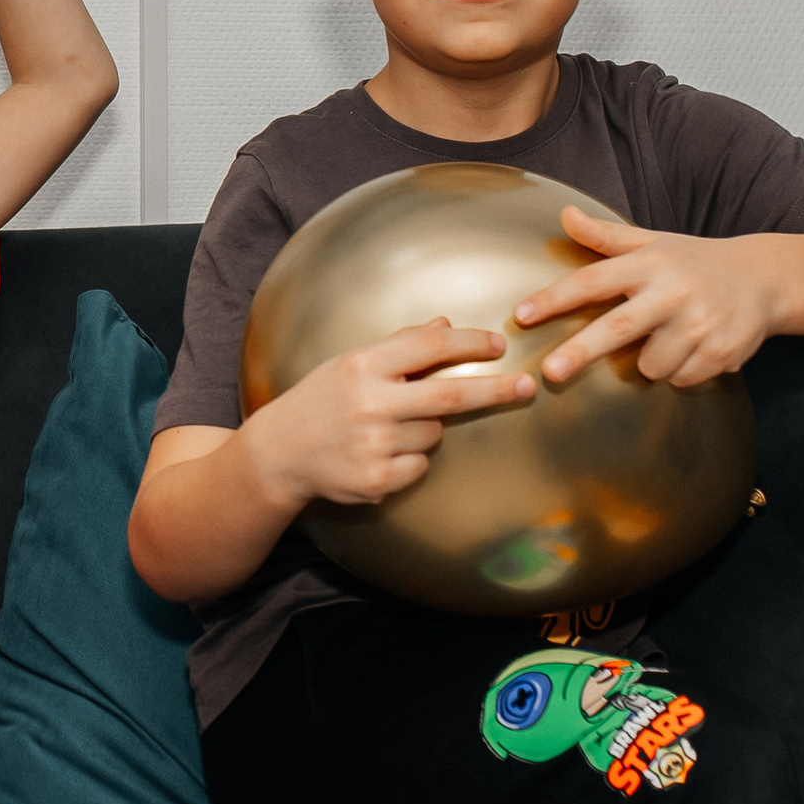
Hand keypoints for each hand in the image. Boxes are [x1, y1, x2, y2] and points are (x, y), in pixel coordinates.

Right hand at [241, 321, 534, 507]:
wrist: (276, 455)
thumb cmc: (317, 402)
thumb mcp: (349, 364)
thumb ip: (398, 345)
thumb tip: (444, 324)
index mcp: (363, 366)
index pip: (429, 346)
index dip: (470, 343)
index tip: (499, 345)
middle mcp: (370, 403)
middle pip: (451, 393)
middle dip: (496, 388)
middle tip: (528, 386)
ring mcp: (374, 444)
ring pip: (434, 433)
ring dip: (424, 429)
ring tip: (385, 430)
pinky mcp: (376, 480)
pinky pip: (419, 466)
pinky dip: (408, 460)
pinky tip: (376, 455)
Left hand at [515, 207, 784, 386]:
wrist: (764, 279)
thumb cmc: (693, 262)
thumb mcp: (651, 242)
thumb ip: (605, 235)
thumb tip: (564, 214)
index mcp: (650, 264)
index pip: (593, 281)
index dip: (554, 299)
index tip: (521, 315)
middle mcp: (675, 292)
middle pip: (619, 327)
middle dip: (580, 351)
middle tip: (548, 373)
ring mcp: (702, 324)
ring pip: (651, 365)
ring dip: (649, 361)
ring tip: (668, 336)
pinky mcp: (724, 352)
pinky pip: (681, 379)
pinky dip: (680, 371)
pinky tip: (695, 347)